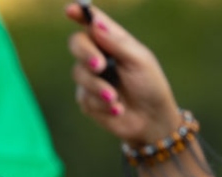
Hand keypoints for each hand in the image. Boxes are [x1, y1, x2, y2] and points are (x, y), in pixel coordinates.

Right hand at [65, 4, 181, 146]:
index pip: (93, 23)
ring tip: (115, 98)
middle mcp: (97, 56)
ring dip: (98, 87)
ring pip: (79, 74)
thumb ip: (117, 43)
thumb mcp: (139, 61)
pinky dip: (102, 104)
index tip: (70, 10)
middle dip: (85, 53)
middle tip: (99, 66)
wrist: (151, 120)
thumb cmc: (150, 85)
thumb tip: (96, 24)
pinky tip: (117, 109)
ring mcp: (89, 78)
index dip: (80, 14)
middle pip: (77, 44)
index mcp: (112, 41)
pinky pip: (85, 97)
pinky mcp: (86, 99)